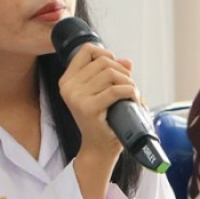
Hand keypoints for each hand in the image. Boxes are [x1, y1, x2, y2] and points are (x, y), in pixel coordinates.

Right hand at [58, 45, 137, 198]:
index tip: (116, 68)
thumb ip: (112, 74)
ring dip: (128, 82)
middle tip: (129, 87)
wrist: (99, 148)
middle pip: (103, 62)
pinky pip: (116, 90)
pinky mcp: (88, 108)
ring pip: (111, 74)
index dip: (106, 54)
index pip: (87, 50)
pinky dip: (130, 92)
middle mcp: (68, 87)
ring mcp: (76, 97)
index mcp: (67, 80)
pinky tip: (132, 100)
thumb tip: (127, 61)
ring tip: (131, 94)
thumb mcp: (103, 92)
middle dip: (122, 71)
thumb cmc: (102, 120)